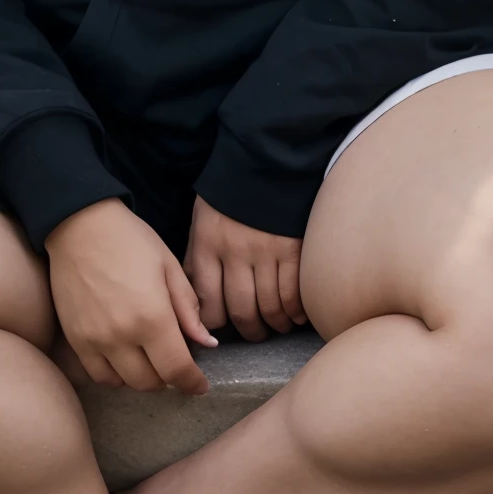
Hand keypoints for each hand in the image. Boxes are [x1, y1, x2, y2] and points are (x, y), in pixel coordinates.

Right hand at [46, 198, 213, 393]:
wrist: (80, 227)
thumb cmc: (131, 241)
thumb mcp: (170, 268)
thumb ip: (189, 310)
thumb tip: (206, 344)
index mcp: (152, 317)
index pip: (176, 369)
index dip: (192, 383)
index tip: (200, 386)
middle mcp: (121, 336)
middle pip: (151, 382)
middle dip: (170, 378)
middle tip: (178, 362)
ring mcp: (94, 341)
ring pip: (125, 383)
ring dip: (144, 378)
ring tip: (152, 359)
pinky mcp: (74, 340)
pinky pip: (98, 375)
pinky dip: (117, 375)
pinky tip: (127, 359)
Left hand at [185, 197, 305, 341]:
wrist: (265, 159)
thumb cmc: (229, 194)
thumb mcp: (201, 223)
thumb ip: (197, 260)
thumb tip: (195, 301)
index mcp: (207, 246)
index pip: (207, 302)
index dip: (213, 325)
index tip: (221, 331)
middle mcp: (234, 253)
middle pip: (240, 309)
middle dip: (249, 330)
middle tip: (255, 334)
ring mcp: (266, 251)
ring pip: (269, 306)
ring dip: (275, 324)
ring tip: (278, 327)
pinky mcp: (294, 247)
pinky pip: (294, 291)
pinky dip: (296, 310)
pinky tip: (297, 315)